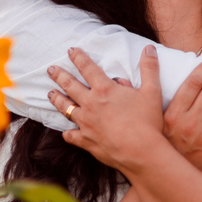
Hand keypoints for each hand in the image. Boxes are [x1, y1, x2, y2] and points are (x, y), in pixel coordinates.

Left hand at [46, 46, 165, 172]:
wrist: (141, 153)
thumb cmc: (148, 122)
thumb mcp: (152, 91)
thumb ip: (149, 68)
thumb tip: (150, 48)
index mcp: (105, 90)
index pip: (88, 68)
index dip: (78, 57)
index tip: (70, 50)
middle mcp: (90, 104)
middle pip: (70, 86)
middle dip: (59, 75)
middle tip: (50, 69)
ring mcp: (85, 123)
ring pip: (65, 108)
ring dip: (57, 99)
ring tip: (50, 94)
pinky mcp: (86, 140)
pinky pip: (71, 135)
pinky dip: (68, 133)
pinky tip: (66, 132)